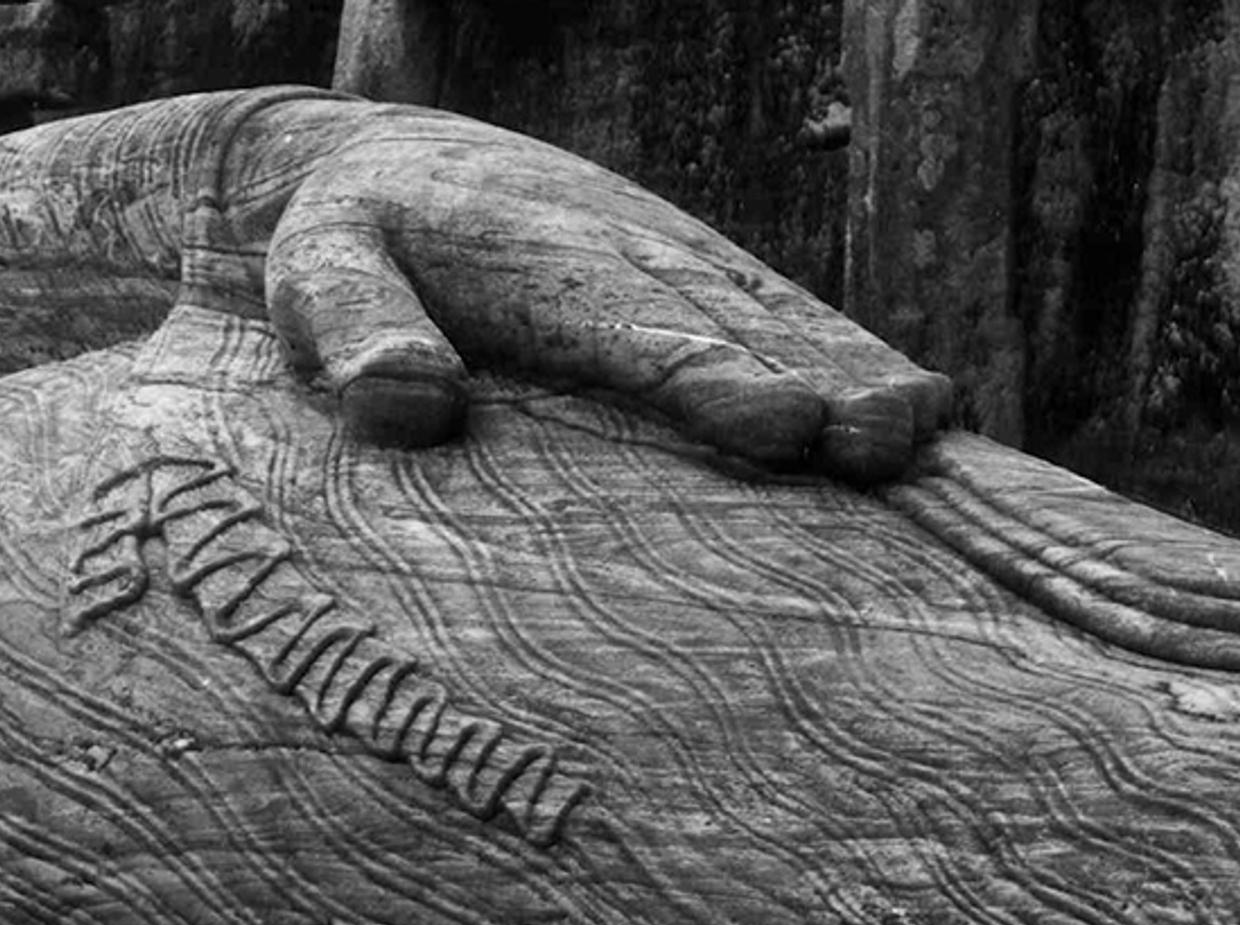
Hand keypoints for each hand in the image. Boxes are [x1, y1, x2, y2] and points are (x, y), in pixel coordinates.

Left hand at [265, 105, 954, 483]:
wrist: (391, 164)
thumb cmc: (347, 242)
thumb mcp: (313, 276)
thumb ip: (353, 331)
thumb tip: (411, 397)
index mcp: (541, 265)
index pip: (633, 328)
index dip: (710, 377)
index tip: (777, 424)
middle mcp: (634, 261)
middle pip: (738, 330)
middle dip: (817, 384)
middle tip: (879, 445)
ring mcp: (685, 272)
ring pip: (787, 326)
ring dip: (859, 378)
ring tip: (921, 434)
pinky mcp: (709, 290)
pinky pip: (795, 326)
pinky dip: (859, 365)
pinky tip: (926, 421)